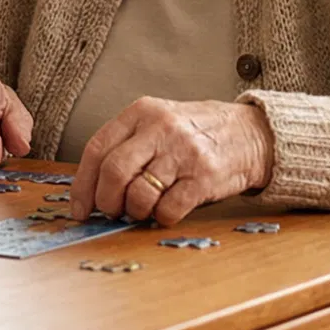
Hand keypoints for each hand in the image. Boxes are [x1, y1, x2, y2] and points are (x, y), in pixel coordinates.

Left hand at [71, 98, 274, 227]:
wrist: (249, 133)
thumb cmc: (195, 132)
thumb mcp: (158, 122)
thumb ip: (127, 145)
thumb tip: (92, 189)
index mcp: (142, 112)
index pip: (97, 149)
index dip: (83, 184)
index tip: (80, 208)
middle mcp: (160, 128)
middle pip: (114, 173)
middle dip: (107, 202)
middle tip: (113, 211)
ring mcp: (183, 152)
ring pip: (139, 196)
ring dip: (136, 212)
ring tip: (144, 208)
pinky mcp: (203, 177)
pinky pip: (168, 210)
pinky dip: (161, 218)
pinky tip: (167, 210)